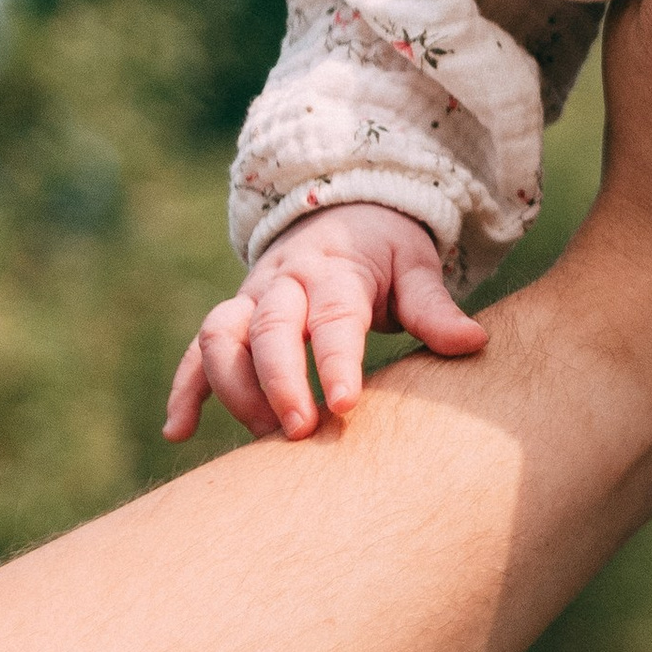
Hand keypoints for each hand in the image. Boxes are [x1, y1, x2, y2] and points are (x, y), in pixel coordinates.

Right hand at [163, 204, 484, 444]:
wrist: (339, 213)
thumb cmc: (385, 253)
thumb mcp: (415, 268)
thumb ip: (435, 308)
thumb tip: (473, 343)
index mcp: (337, 270)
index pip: (334, 317)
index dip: (336, 361)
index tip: (345, 405)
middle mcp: (285, 282)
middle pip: (268, 329)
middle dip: (279, 382)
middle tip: (300, 432)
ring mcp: (250, 300)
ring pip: (220, 337)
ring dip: (232, 388)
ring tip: (262, 438)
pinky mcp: (229, 320)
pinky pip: (195, 352)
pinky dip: (183, 390)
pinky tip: (178, 432)